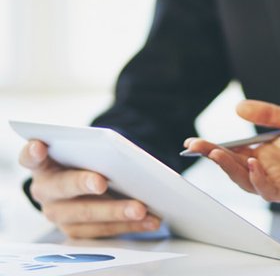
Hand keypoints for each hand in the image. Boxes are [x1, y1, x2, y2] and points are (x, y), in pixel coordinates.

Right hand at [19, 140, 160, 237]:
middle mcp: (45, 191)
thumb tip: (120, 152)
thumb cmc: (87, 162)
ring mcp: (59, 214)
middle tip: (101, 182)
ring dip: (116, 212)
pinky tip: (150, 220)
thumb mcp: (86, 152)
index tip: (40, 148)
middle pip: (63, 187)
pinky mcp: (77, 231)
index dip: (33, 153)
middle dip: (83, 183)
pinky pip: (104, 230)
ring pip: (86, 215)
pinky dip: (130, 225)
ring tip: (140, 209)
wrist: (86, 182)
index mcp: (43, 165)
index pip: (31, 158)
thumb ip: (93, 150)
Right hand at [183, 100, 279, 201]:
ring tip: (218, 153)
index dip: (213, 147)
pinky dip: (259, 180)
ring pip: (249, 181)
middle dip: (214, 157)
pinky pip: (273, 190)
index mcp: (268, 153)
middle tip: (198, 145)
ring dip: (232, 169)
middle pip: (236, 167)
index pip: (234, 152)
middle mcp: (271, 169)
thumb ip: (268, 114)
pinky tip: (253, 164)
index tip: (194, 140)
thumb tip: (238, 108)